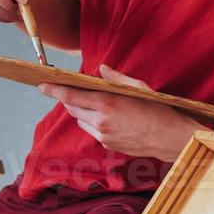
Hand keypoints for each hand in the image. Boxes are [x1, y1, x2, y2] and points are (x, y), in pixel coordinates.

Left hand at [39, 64, 198, 161]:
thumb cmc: (158, 109)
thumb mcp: (139, 87)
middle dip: (70, 100)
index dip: (54, 90)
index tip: (42, 85)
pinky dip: (94, 123)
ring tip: (98, 104)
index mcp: (108, 104)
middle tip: (71, 90)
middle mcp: (101, 121)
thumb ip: (115, 78)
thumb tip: (100, 69)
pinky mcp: (107, 145)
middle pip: (73, 109)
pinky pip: (92, 131)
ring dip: (83, 112)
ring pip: (81, 121)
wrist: (170, 139)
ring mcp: (103, 136)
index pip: (71, 96)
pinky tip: (110, 118)